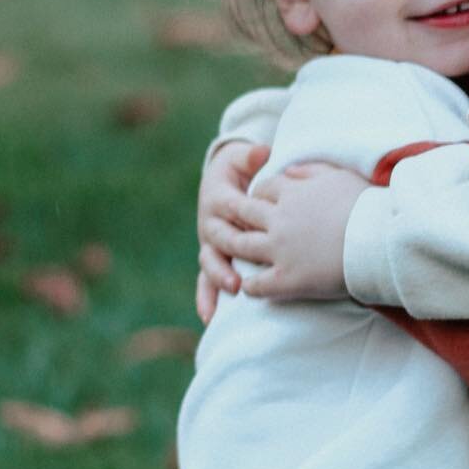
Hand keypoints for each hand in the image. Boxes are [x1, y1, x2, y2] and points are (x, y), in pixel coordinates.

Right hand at [195, 140, 270, 321]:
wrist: (223, 179)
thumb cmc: (240, 168)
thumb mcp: (243, 158)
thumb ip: (251, 156)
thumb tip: (262, 151)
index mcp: (219, 198)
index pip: (230, 207)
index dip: (239, 214)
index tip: (251, 221)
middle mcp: (212, 222)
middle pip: (219, 238)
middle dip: (230, 252)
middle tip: (244, 265)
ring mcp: (211, 243)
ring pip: (211, 262)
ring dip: (219, 278)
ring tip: (232, 291)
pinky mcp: (213, 256)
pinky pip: (206, 279)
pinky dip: (206, 298)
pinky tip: (210, 318)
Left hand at [222, 163, 369, 301]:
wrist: (380, 238)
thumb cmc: (366, 204)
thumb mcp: (339, 176)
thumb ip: (310, 170)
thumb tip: (288, 170)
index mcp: (292, 193)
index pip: (263, 188)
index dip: (258, 194)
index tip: (258, 200)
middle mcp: (280, 219)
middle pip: (244, 213)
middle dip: (235, 215)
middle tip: (231, 221)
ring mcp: (280, 250)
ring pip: (242, 246)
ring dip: (232, 248)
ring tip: (228, 253)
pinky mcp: (287, 279)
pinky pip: (258, 284)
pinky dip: (249, 286)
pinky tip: (248, 287)